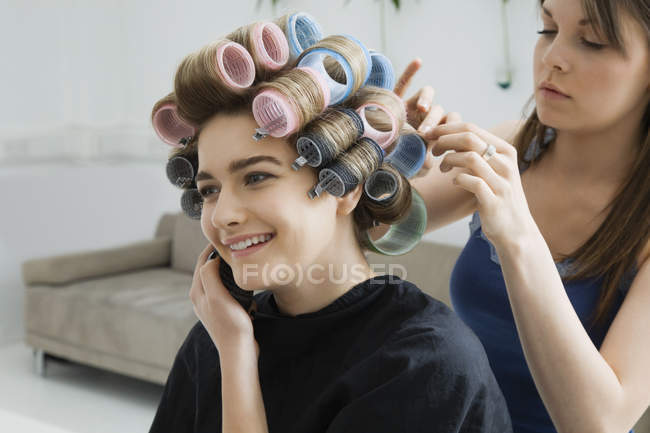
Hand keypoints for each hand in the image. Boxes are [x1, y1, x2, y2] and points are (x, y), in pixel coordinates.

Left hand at [189, 244, 257, 354]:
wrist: (238, 351)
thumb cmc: (230, 324)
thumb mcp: (217, 296)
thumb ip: (210, 275)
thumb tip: (211, 259)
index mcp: (197, 291)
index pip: (201, 261)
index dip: (211, 248)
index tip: (226, 238)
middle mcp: (201, 298)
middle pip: (209, 269)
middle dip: (220, 258)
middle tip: (236, 247)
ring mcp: (211, 306)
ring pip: (219, 280)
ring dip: (229, 271)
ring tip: (241, 263)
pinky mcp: (222, 313)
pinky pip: (228, 292)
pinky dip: (236, 286)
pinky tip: (247, 289)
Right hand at [394, 58, 461, 177]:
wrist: (382, 158)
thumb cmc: (400, 162)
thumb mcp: (414, 165)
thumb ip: (423, 164)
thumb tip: (431, 164)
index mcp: (437, 129)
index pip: (451, 122)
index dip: (450, 129)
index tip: (442, 142)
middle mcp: (427, 115)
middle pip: (438, 110)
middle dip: (433, 121)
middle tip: (424, 133)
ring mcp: (412, 106)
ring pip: (426, 94)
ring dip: (426, 99)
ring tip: (421, 108)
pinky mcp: (396, 100)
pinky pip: (403, 84)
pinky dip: (410, 72)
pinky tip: (418, 61)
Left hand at [429, 122, 538, 248]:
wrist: (516, 231)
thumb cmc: (497, 197)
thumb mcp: (493, 170)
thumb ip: (478, 153)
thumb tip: (450, 136)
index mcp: (506, 151)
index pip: (472, 128)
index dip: (447, 128)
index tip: (430, 133)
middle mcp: (506, 164)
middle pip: (469, 138)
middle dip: (444, 140)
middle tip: (433, 150)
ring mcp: (502, 182)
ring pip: (470, 157)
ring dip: (449, 159)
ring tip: (442, 168)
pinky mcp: (494, 201)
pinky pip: (471, 182)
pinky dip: (457, 179)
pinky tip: (454, 182)